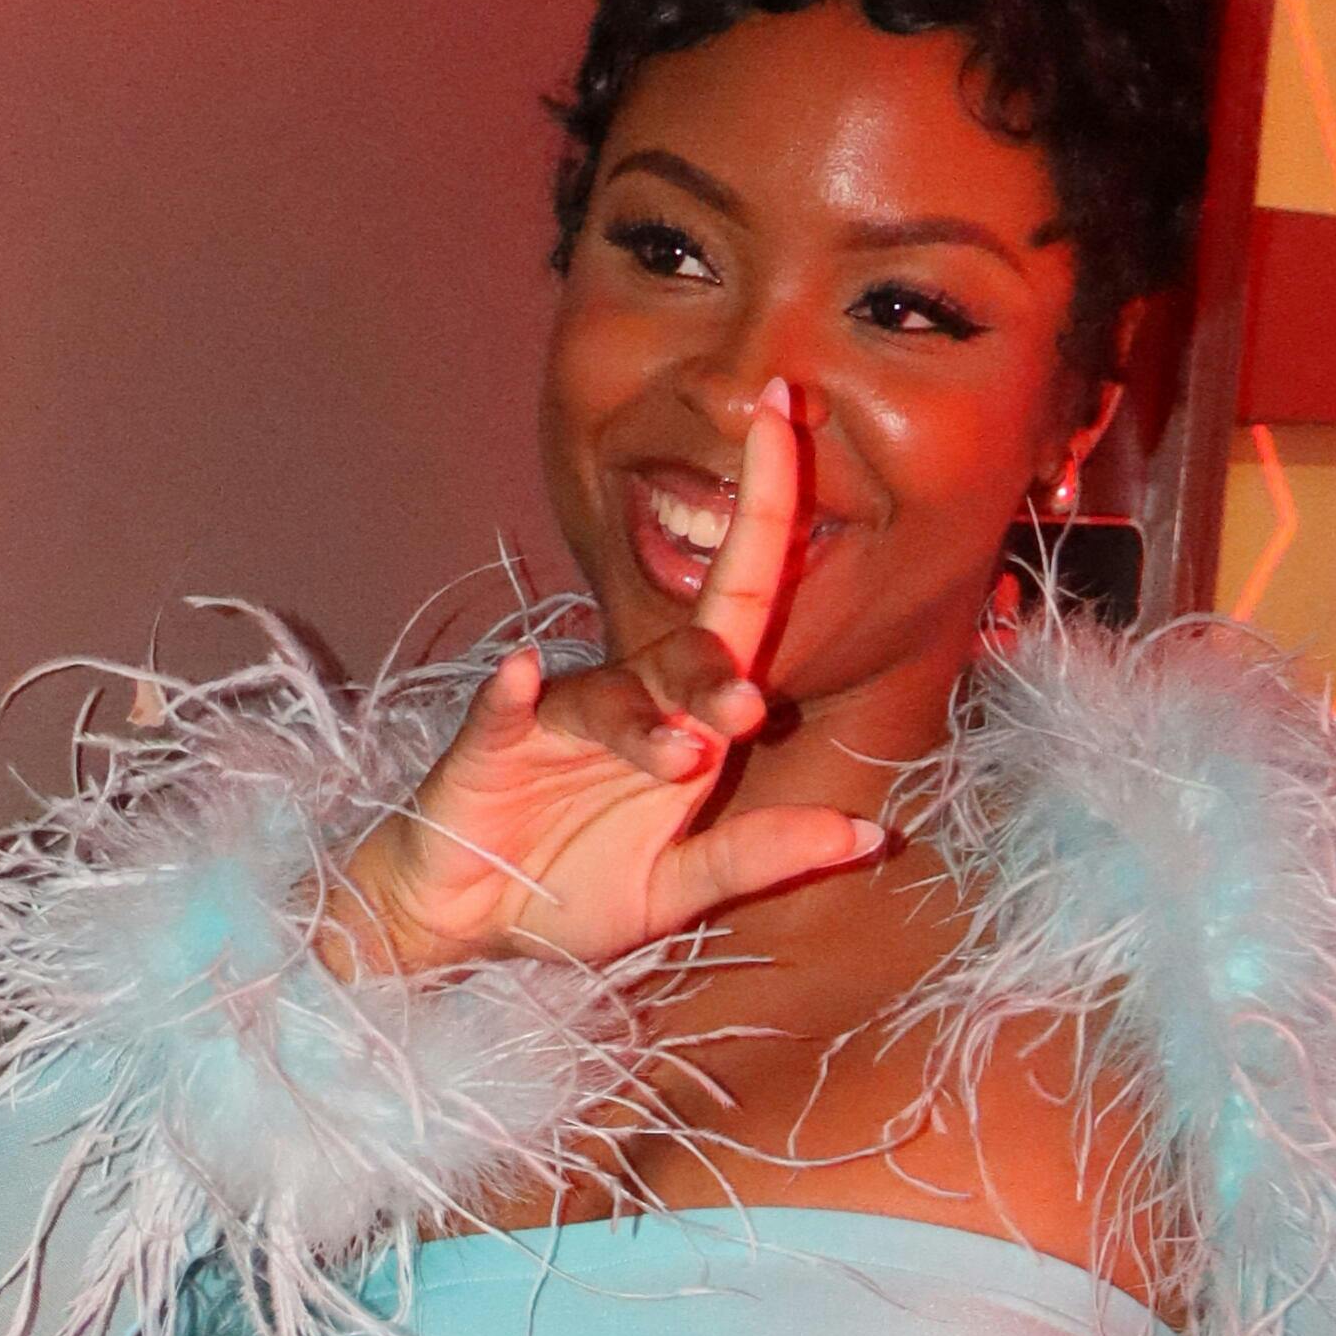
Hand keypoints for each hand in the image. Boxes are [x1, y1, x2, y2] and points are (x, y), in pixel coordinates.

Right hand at [331, 386, 888, 980]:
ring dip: (645, 725)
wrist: (467, 925)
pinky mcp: (488, 745)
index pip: (739, 597)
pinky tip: (521, 673)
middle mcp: (628, 701)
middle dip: (716, 673)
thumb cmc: (571, 890)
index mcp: (685, 720)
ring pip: (610, 697)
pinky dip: (511, 690)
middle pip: (683, 653)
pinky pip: (506, 707)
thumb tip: (869, 837)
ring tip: (680, 762)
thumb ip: (761, 856)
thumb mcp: (676, 887)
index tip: (785, 410)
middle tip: (748, 712)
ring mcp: (555, 716)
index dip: (765, 505)